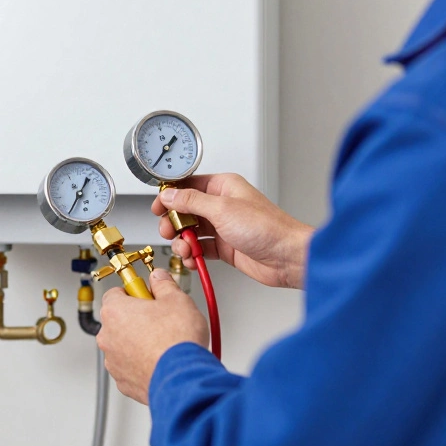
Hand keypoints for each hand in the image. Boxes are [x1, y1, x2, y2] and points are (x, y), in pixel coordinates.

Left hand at [98, 269, 208, 404]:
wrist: (184, 379)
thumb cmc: (177, 342)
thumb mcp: (177, 300)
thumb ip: (163, 284)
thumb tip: (159, 278)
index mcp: (114, 311)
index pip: (115, 293)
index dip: (134, 292)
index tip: (146, 295)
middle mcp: (108, 336)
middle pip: (118, 320)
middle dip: (137, 319)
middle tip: (160, 320)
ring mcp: (113, 361)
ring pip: (123, 345)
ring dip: (138, 343)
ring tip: (163, 343)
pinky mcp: (123, 382)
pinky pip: (129, 367)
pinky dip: (141, 364)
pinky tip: (160, 361)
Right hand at [155, 173, 313, 289]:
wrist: (288, 258)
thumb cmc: (268, 228)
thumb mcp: (222, 209)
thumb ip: (191, 201)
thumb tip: (169, 195)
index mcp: (223, 187)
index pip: (188, 186)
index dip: (170, 196)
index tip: (158, 206)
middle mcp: (222, 205)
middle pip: (185, 210)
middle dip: (174, 222)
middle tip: (169, 231)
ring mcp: (223, 227)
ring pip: (191, 231)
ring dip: (183, 242)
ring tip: (185, 249)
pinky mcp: (225, 247)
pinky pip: (200, 248)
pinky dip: (193, 255)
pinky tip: (193, 259)